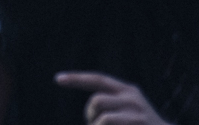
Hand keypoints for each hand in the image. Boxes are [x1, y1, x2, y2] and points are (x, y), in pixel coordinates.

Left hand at [52, 72, 166, 124]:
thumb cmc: (141, 124)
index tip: (57, 79)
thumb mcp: (127, 109)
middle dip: (90, 114)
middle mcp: (133, 98)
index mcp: (127, 90)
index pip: (98, 79)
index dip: (77, 79)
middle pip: (97, 101)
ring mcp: (138, 114)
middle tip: (94, 123)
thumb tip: (90, 111)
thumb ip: (110, 104)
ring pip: (103, 119)